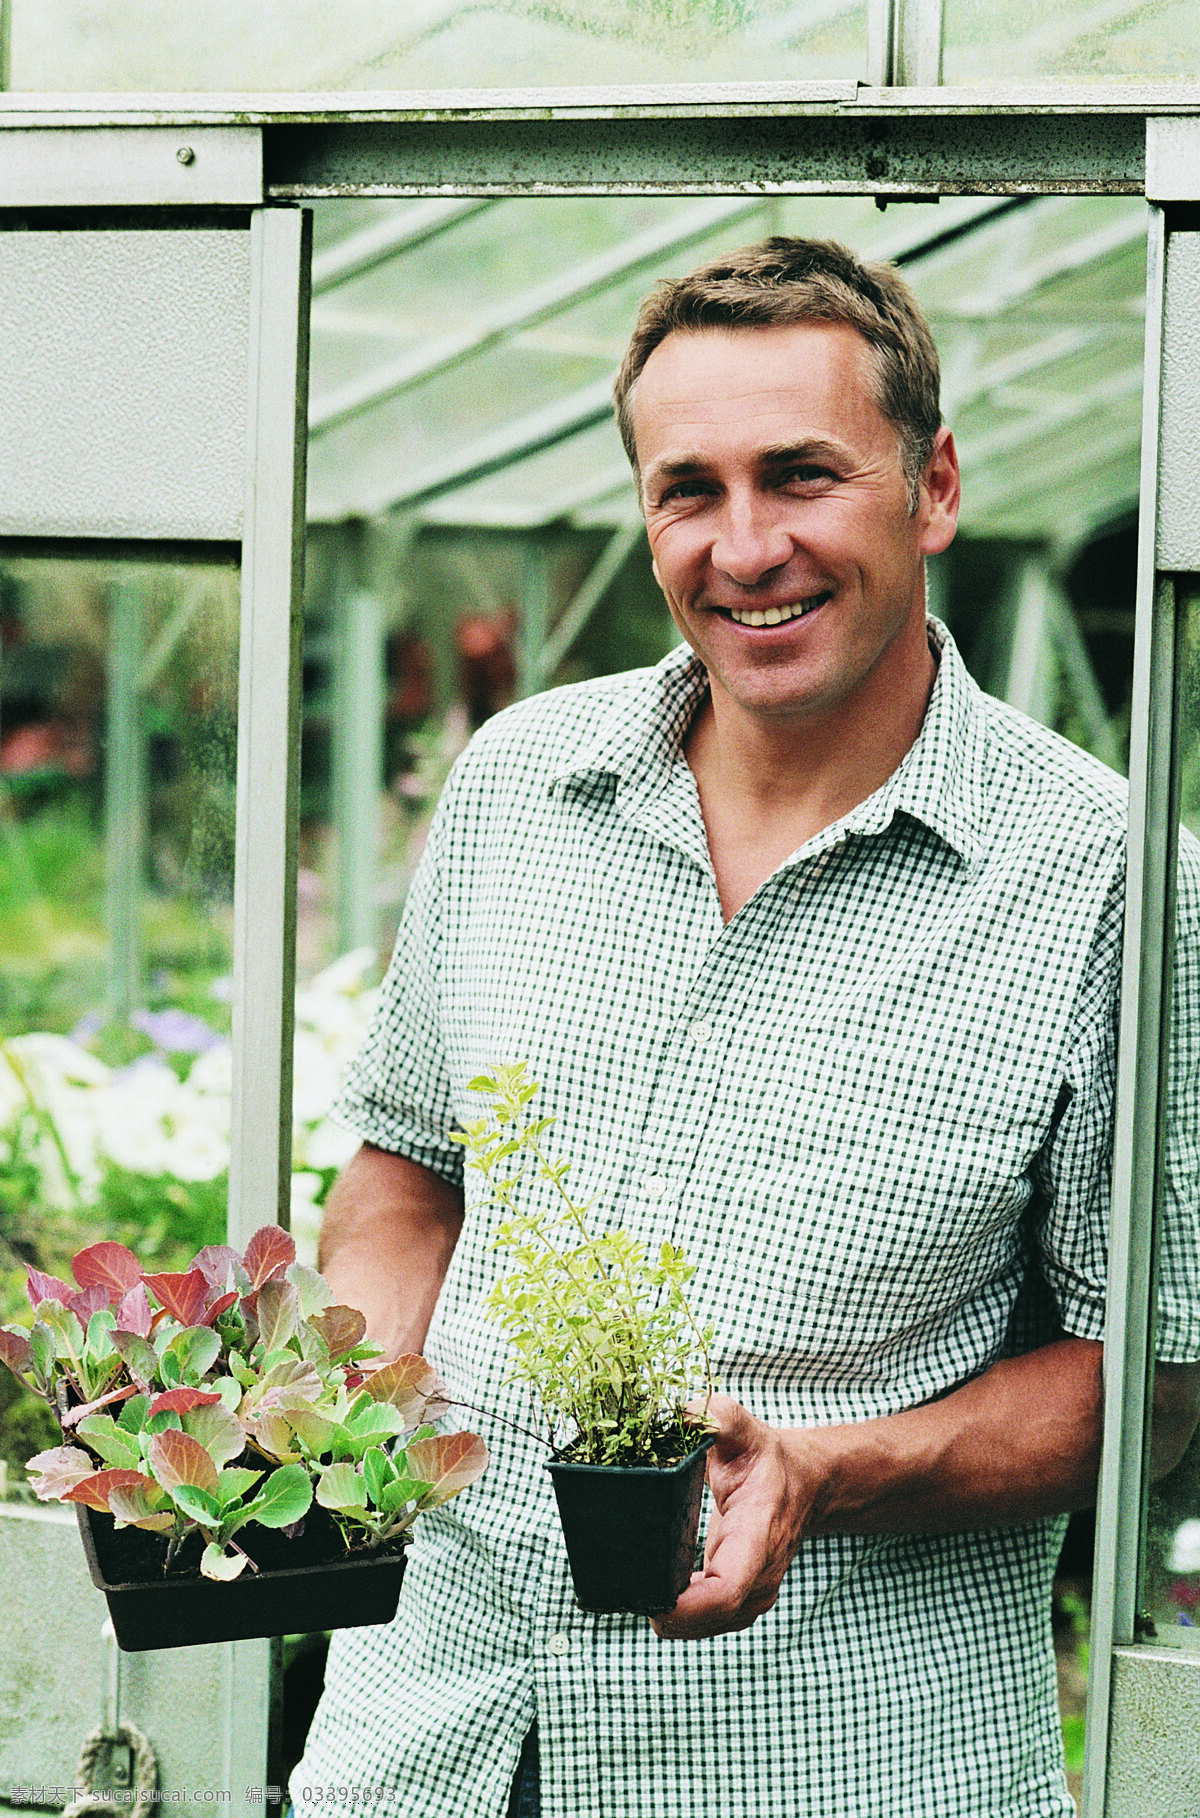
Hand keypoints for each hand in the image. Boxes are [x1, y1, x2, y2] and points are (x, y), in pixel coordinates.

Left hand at [651, 1394, 817, 1640]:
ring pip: (709, 1627)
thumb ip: (716, 1416)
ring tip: (634, 1591)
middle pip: (712, 1617)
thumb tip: (683, 1414)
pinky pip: (709, 1622)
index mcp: (758, 1532)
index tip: (650, 1598)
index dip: (687, 1605)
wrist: (806, 1483)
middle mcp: (761, 1573)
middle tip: (623, 1588)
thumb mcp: (745, 1429)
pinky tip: (655, 1597)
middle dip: (667, 1613)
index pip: (727, 1587)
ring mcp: (755, 1593)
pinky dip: (681, 1618)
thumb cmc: (769, 1458)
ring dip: (672, 1619)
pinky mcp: (744, 1600)